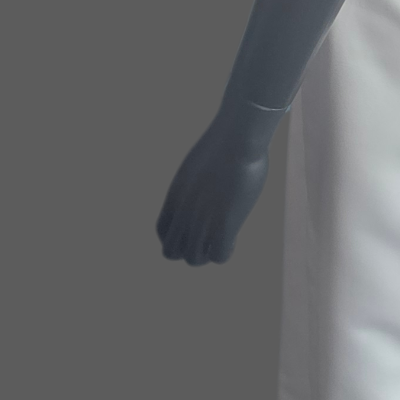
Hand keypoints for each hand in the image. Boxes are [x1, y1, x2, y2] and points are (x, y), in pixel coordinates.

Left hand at [156, 108, 274, 264]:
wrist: (237, 139)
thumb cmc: (226, 143)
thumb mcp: (201, 163)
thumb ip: (199, 178)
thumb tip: (211, 177)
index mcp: (175, 197)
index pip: (161, 231)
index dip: (177, 236)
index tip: (194, 229)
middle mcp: (183, 212)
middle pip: (171, 252)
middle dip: (189, 250)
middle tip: (207, 237)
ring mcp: (202, 219)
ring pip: (193, 259)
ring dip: (207, 254)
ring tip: (223, 238)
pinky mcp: (224, 223)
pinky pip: (218, 256)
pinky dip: (225, 252)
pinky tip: (233, 237)